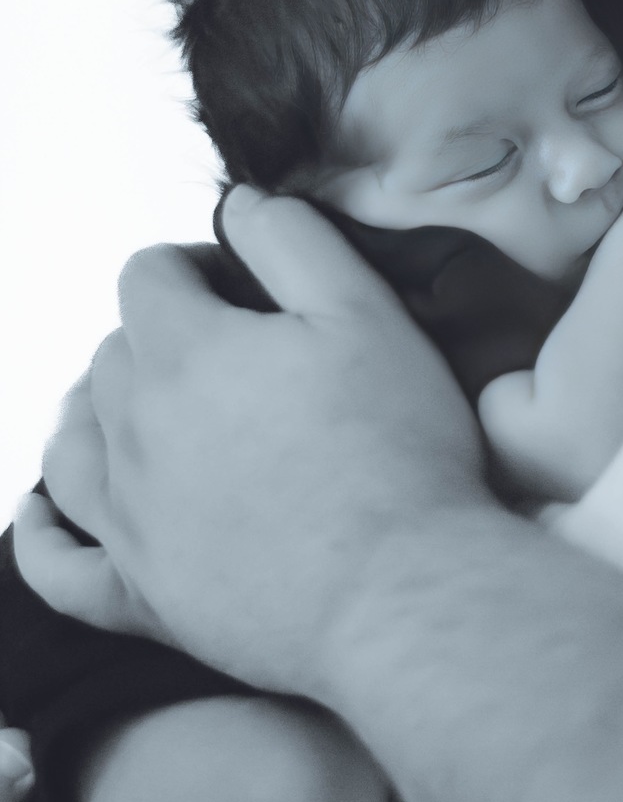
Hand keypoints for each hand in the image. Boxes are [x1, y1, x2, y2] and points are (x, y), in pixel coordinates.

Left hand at [15, 190, 490, 702]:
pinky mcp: (140, 598)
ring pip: (72, 444)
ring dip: (100, 413)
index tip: (251, 289)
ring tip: (153, 410)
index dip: (198, 265)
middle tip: (241, 353)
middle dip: (163, 335)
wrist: (401, 592)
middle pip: (111, 355)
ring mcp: (129, 523)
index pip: (146, 274)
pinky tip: (45, 510)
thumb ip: (292, 239)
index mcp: (185, 354)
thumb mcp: (366, 310)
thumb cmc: (396, 448)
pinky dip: (42, 533)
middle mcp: (135, 434)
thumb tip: (239, 203)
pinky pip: (57, 566)